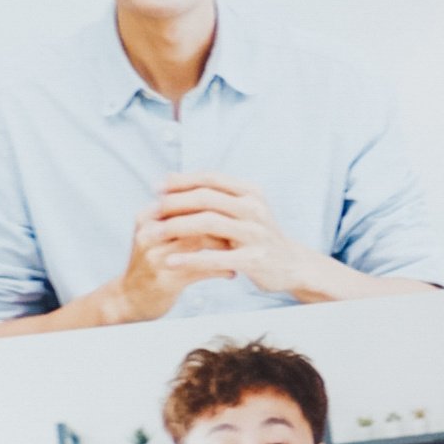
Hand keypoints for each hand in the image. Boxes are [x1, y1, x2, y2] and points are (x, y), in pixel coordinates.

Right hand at [91, 185, 252, 324]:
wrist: (130, 299)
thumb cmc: (153, 262)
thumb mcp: (159, 234)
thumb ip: (179, 215)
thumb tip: (213, 194)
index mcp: (147, 217)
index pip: (184, 197)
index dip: (214, 202)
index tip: (236, 208)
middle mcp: (149, 233)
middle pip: (193, 216)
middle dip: (222, 220)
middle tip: (244, 226)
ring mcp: (155, 257)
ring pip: (199, 240)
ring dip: (225, 243)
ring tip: (240, 248)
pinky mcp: (165, 280)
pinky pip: (201, 269)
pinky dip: (220, 269)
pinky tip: (232, 272)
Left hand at [155, 173, 344, 302]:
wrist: (292, 265)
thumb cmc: (259, 236)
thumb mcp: (243, 209)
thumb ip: (213, 194)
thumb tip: (170, 178)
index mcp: (251, 192)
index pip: (210, 178)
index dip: (181, 181)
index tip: (156, 187)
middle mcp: (254, 209)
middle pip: (206, 199)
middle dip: (174, 203)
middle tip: (151, 210)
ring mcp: (255, 234)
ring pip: (208, 224)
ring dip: (176, 228)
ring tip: (152, 235)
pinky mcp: (253, 259)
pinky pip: (215, 257)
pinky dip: (190, 259)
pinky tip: (170, 261)